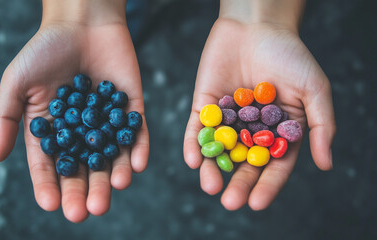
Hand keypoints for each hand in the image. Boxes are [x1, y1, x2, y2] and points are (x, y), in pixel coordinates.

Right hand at [0, 2, 148, 222]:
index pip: (49, 164)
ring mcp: (108, 121)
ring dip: (112, 176)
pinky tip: (136, 165)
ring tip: (112, 190)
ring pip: (112, 156)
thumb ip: (5, 119)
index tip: (52, 205)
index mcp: (52, 130)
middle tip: (86, 211)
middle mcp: (81, 131)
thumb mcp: (16, 83)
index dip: (49, 185)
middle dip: (84, 190)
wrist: (82, 21)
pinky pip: (137, 133)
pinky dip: (138, 149)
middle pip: (83, 167)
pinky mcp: (131, 108)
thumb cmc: (44, 49)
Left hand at [183, 18, 335, 209]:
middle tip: (230, 202)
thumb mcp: (314, 89)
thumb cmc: (289, 55)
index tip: (257, 203)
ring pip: (218, 150)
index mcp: (277, 131)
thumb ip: (320, 126)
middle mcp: (250, 130)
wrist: (257, 24)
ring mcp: (225, 119)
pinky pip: (196, 128)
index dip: (266, 185)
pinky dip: (193, 144)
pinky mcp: (203, 105)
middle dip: (237, 183)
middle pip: (243, 163)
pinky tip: (193, 160)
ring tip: (210, 185)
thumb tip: (326, 164)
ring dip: (212, 169)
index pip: (273, 164)